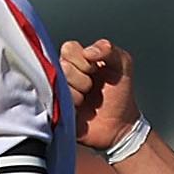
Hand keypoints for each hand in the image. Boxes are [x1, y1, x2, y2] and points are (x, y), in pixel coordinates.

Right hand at [57, 37, 143, 152]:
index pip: (68, 48)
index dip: (82, 60)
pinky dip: (68, 106)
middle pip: (62, 66)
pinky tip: (76, 110)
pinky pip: (51, 101)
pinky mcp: (52, 109)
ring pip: (56, 84)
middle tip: (91, 89)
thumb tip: (88, 51)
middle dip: (82, 79)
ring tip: (84, 101)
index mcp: (78, 59)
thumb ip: (109, 49)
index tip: (95, 70)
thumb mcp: (123, 65)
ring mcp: (57, 91)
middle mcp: (64, 73)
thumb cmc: (120, 96)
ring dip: (76, 95)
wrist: (119, 126)